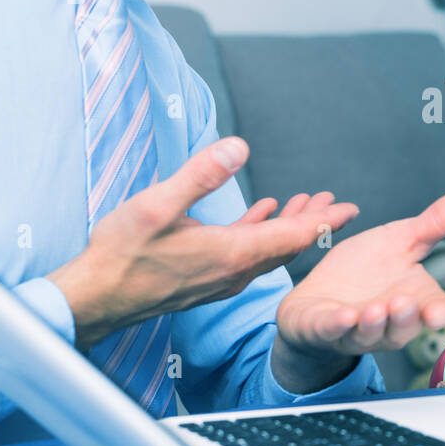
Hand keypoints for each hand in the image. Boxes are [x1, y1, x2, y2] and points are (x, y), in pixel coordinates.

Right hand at [47, 137, 359, 349]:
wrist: (94, 299)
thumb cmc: (121, 254)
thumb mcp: (158, 204)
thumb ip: (201, 174)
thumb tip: (239, 146)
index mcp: (232, 253)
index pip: (293, 235)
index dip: (323, 220)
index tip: (350, 208)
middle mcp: (234, 271)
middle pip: (287, 244)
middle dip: (313, 222)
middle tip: (336, 203)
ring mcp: (220, 278)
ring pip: (268, 250)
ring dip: (288, 227)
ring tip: (306, 204)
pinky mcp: (205, 278)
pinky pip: (246, 254)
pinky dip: (261, 232)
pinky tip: (260, 214)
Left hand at [272, 188, 444, 390]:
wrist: (319, 294)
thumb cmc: (366, 270)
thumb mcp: (402, 239)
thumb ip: (440, 222)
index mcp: (414, 301)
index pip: (434, 310)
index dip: (437, 312)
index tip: (439, 312)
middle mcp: (389, 323)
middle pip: (403, 327)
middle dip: (405, 317)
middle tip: (403, 301)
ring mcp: (356, 330)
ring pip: (369, 333)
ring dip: (373, 323)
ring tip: (376, 310)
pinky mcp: (323, 329)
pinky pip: (331, 331)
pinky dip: (337, 325)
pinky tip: (343, 315)